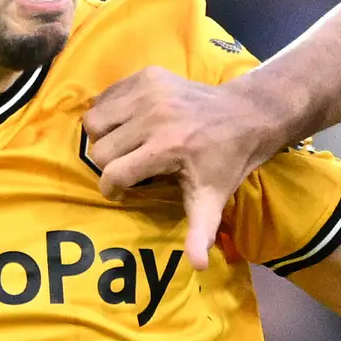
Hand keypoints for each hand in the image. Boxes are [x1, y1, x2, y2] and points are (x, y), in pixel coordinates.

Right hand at [85, 65, 275, 277]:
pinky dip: (109, 112)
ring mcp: (149, 91)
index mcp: (166, 148)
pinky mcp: (147, 75)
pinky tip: (129, 123)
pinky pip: (105, 96)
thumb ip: (201, 232)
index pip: (113, 173)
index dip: (113, 188)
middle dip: (108, 164)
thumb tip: (197, 266)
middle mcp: (153, 116)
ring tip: (123, 145)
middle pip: (100, 148)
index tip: (121, 191)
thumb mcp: (213, 199)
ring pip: (95, 120)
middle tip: (126, 168)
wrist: (245, 115)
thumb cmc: (225, 162)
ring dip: (103, 137)